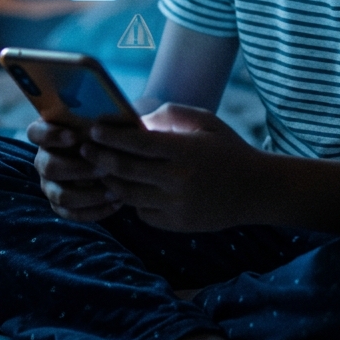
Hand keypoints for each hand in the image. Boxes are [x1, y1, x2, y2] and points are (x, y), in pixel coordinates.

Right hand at [26, 118, 122, 222]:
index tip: (74, 136)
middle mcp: (44, 160)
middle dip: (78, 169)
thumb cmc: (105, 133)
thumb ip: (101, 120)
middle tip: (104, 167)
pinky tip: (116, 203)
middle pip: (49, 167)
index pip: (36, 133)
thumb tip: (112, 119)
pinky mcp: (60, 205)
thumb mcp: (102, 122)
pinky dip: (95, 211)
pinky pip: (72, 214)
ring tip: (115, 190)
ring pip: (60, 195)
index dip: (51, 135)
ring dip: (89, 194)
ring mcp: (49, 184)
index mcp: (47, 134)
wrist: (114, 157)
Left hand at [79, 103, 266, 230]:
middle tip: (84, 148)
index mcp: (185, 151)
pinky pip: (141, 212)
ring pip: (128, 194)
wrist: (255, 190)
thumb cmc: (227, 149)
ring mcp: (176, 206)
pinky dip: (131, 199)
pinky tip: (128, 187)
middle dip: (99, 157)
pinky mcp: (175, 225)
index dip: (111, 136)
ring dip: (110, 180)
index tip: (93, 129)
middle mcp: (178, 180)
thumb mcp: (205, 121)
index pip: (138, 143)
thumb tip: (136, 118)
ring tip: (98, 168)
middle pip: (126, 170)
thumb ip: (170, 115)